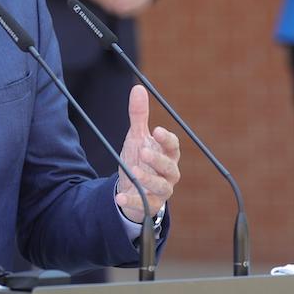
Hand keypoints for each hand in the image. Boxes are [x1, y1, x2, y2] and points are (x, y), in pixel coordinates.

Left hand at [114, 85, 180, 222]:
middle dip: (158, 159)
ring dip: (148, 179)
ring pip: (161, 187)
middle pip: (170, 167)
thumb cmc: (140, 159)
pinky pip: (144, 204)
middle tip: (144, 151)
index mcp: (168, 154)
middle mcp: (169, 173)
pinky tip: (119, 197)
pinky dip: (132, 200)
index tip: (157, 130)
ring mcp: (162, 190)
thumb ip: (139, 116)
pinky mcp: (150, 204)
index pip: (173, 146)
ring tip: (134, 171)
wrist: (134, 186)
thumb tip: (138, 88)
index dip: (167, 139)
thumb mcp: (137, 137)